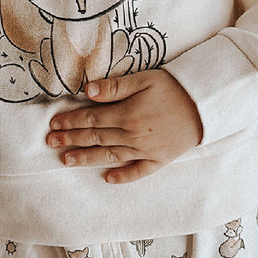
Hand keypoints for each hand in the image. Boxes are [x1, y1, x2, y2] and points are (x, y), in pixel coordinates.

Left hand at [46, 69, 202, 184]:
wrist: (206, 106)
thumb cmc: (174, 88)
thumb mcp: (144, 79)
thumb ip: (115, 87)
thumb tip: (87, 91)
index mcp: (127, 114)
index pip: (91, 119)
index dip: (70, 121)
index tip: (54, 123)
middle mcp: (132, 136)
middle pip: (95, 138)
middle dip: (71, 139)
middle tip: (51, 142)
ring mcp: (145, 151)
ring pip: (109, 156)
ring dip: (86, 158)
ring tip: (66, 160)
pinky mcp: (159, 160)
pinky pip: (137, 171)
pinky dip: (122, 177)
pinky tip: (107, 179)